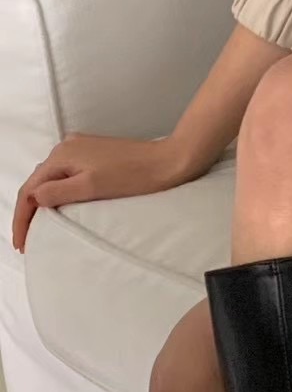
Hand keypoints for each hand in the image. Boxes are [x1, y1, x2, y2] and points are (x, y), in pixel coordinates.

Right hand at [11, 134, 197, 253]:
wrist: (169, 161)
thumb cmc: (134, 175)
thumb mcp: (92, 186)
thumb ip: (58, 191)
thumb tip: (35, 198)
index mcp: (62, 154)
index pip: (29, 190)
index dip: (22, 219)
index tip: (22, 244)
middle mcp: (67, 147)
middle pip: (37, 183)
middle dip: (29, 212)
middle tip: (27, 242)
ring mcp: (81, 148)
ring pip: (51, 179)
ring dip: (42, 203)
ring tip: (39, 228)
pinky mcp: (94, 154)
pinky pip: (66, 175)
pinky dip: (58, 192)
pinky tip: (59, 207)